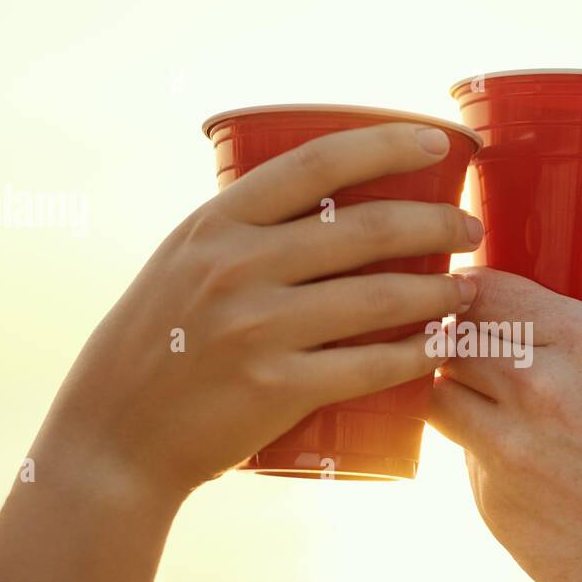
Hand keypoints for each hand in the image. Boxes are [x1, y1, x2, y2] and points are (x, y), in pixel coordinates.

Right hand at [36, 123, 481, 500]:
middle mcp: (236, 266)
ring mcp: (256, 327)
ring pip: (380, 297)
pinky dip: (417, 354)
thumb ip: (242, 237)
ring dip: (440, 291)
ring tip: (467, 289)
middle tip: (469, 228)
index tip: (435, 141)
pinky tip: (440, 346)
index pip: (317, 162)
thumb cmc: (152, 349)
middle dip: (436, 222)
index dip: (385, 144)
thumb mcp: (181, 267)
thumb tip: (324, 207)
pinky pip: (371, 364)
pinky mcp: (276, 387)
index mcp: (215, 224)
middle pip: (366, 228)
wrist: (113, 440)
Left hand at [429, 268, 581, 581]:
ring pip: (439, 398)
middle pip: (449, 341)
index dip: (472, 293)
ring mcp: (507, 451)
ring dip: (458, 397)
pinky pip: (467, 461)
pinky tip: (523, 467)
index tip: (476, 302)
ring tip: (490, 407)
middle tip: (480, 355)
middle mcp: (536, 389)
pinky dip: (483, 456)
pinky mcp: (495, 506)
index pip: (485, 291)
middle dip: (459, 344)